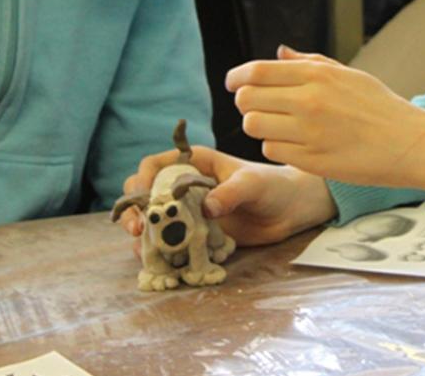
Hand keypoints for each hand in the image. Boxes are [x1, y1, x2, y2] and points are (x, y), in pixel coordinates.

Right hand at [119, 144, 334, 245]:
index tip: (142, 198)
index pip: (154, 166)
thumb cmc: (272, 185)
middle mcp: (184, 187)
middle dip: (134, 210)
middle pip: (145, 194)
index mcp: (193, 164)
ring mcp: (189, 213)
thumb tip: (208, 209)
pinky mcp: (197, 235)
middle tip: (136, 228)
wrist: (291, 210)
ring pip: (154, 221)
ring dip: (144, 234)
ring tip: (142, 247)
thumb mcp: (253, 184)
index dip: (141, 180)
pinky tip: (158, 261)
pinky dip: (161, 251)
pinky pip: (172, 243)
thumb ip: (230, 192)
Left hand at [225, 47, 424, 191]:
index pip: (256, 72)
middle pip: (247, 100)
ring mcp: (309, 133)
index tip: (233, 83)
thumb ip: (309, 62)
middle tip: (259, 107)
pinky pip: (271, 151)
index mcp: (317, 75)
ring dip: (258, 126)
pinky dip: (275, 147)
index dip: (237, 77)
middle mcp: (309, 101)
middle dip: (246, 103)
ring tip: (277, 126)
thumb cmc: (379, 106)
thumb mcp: (347, 74)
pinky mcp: (311, 160)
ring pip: (253, 126)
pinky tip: (293, 144)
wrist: (409, 143)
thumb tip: (278, 52)